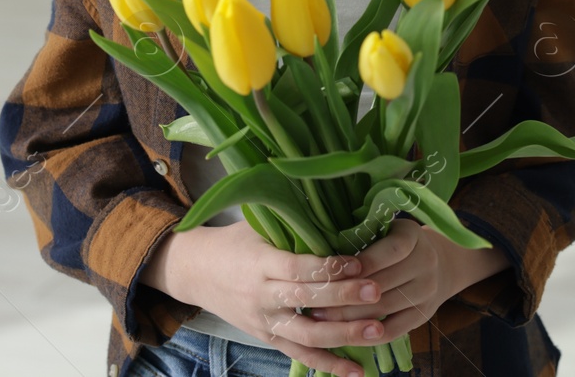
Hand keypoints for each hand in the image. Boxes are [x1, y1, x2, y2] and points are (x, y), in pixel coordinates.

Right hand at [146, 221, 385, 376]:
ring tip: (378, 330)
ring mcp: (264, 321)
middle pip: (306, 301)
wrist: (196, 272)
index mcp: (261, 263)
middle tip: (377, 292)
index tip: (359, 262)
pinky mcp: (267, 338)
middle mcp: (262, 295)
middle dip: (344, 299)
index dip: (328, 267)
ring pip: (306, 336)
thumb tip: (339, 214)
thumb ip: (293, 226)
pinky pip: (300, 355)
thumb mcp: (257, 226)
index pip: (297, 268)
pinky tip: (357, 370)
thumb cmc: (234, 242)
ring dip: (343, 336)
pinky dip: (328, 365)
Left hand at [303, 218, 501, 340]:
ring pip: (385, 308)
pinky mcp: (423, 315)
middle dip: (347, 294)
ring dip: (351, 317)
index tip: (338, 271)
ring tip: (322, 319)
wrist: (438, 265)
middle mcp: (426, 262)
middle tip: (314, 300)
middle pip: (385, 283)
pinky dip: (368, 335)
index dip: (366, 261)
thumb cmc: (394, 244)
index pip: (392, 249)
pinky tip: (344, 334)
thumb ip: (361, 235)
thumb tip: (319, 248)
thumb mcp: (385, 230)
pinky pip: (394, 330)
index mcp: (413, 236)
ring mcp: (427, 291)